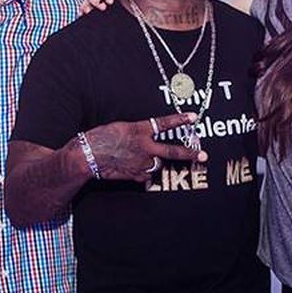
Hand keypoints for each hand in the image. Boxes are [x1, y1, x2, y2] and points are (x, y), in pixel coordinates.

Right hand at [85, 113, 205, 182]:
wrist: (87, 155)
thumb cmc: (99, 138)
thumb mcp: (120, 128)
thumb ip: (137, 134)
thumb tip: (145, 139)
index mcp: (139, 130)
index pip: (164, 124)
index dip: (179, 119)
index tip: (193, 117)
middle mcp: (144, 147)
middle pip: (172, 151)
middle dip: (190, 154)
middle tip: (204, 156)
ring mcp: (141, 163)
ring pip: (157, 164)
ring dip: (154, 162)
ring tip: (140, 159)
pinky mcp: (135, 175)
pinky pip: (145, 174)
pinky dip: (142, 172)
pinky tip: (131, 168)